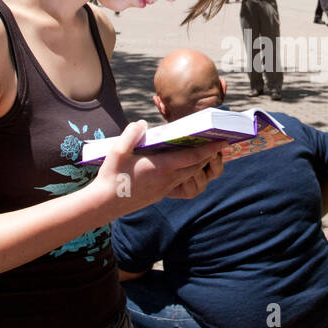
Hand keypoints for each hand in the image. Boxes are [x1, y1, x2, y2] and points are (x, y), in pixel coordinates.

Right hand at [92, 121, 224, 220]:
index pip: (193, 157)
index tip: (222, 141)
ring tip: (204, 153)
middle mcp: (168, 179)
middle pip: (196, 167)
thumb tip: (142, 124)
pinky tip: (183, 165)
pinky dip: (187, 172)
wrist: (105, 203)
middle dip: (208, 156)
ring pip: (189, 175)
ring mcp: (165, 188)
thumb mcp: (117, 150)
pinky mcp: (161, 194)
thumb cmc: (111, 176)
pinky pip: (180, 181)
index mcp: (161, 167)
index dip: (209, 149)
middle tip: (216, 143)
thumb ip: (131, 134)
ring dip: (199, 164)